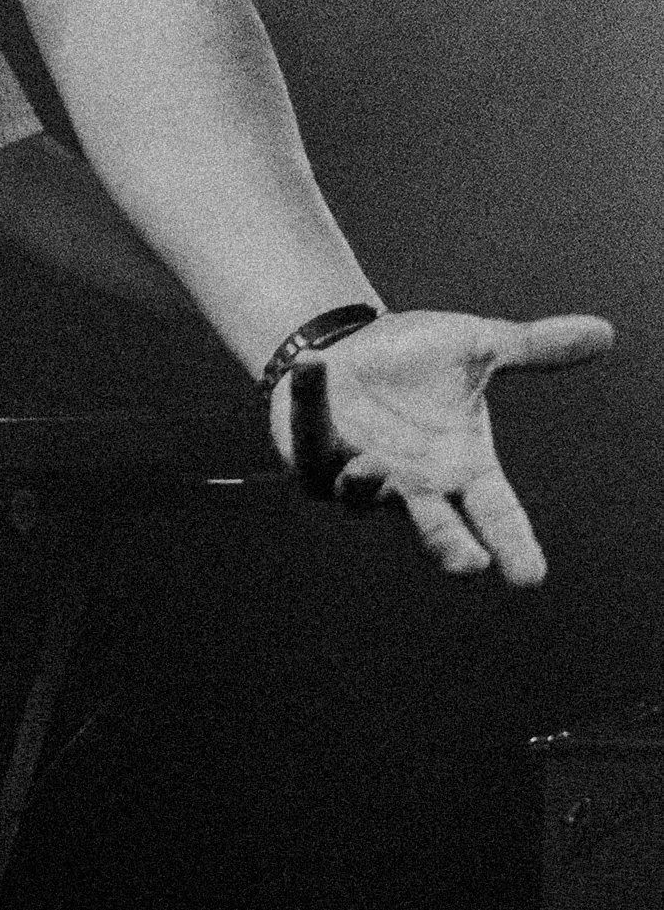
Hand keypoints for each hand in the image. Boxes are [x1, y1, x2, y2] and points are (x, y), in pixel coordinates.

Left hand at [271, 307, 613, 582]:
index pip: (496, 512)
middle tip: (466, 564)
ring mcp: (358, 475)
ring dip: (366, 483)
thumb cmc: (417, 359)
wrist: (351, 346)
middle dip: (449, 547)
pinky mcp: (309, 456)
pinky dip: (308, 404)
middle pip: (435, 529)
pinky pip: (305, 440)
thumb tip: (605, 332)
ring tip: (373, 464)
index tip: (529, 577)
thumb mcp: (476, 346)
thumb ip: (533, 348)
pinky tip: (314, 365)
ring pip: (360, 496)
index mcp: (461, 467)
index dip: (513, 544)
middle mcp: (413, 483)